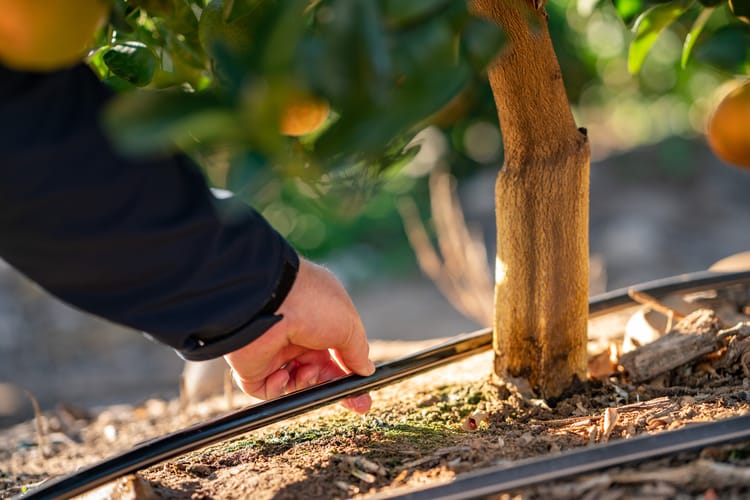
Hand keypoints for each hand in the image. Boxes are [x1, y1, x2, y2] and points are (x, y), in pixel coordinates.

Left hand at [224, 258, 374, 412]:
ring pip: (296, 382)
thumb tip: (366, 370)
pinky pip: (268, 389)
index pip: (337, 354)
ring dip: (307, 382)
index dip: (350, 374)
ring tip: (308, 372)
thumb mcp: (348, 326)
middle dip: (335, 388)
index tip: (363, 393)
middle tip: (357, 405)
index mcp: (319, 322)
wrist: (271, 302)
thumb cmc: (314, 305)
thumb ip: (358, 351)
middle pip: (319, 372)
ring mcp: (274, 350)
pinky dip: (278, 387)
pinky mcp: (253, 366)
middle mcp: (297, 336)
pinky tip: (283, 373)